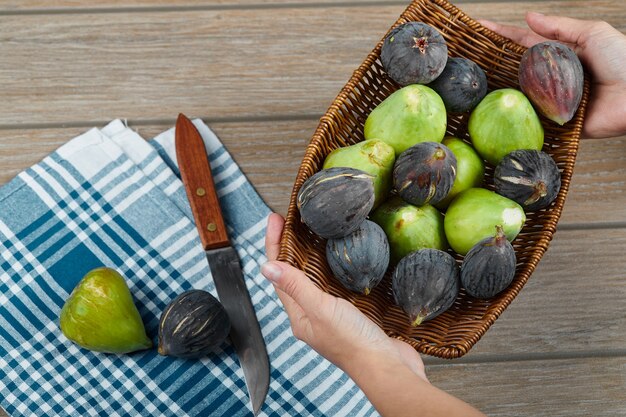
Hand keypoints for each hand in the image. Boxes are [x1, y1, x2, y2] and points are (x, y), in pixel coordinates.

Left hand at [262, 213, 426, 380]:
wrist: (388, 368)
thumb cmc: (353, 343)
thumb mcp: (320, 309)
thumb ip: (296, 286)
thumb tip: (266, 267)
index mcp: (300, 316)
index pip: (280, 275)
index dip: (275, 245)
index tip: (275, 219)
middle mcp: (312, 316)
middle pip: (295, 275)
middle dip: (291, 247)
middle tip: (292, 220)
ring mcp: (333, 317)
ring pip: (317, 280)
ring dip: (312, 256)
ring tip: (313, 233)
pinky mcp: (354, 316)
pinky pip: (337, 287)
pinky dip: (335, 270)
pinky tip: (343, 259)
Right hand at [479, 12, 625, 138]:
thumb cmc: (623, 60)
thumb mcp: (592, 34)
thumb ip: (560, 27)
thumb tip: (529, 17)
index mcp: (559, 55)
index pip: (523, 43)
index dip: (501, 36)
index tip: (479, 29)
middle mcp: (551, 79)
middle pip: (516, 71)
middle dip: (493, 66)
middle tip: (467, 61)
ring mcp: (552, 102)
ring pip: (520, 98)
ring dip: (499, 95)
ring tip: (472, 88)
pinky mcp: (557, 124)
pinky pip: (533, 123)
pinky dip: (517, 122)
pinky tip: (495, 119)